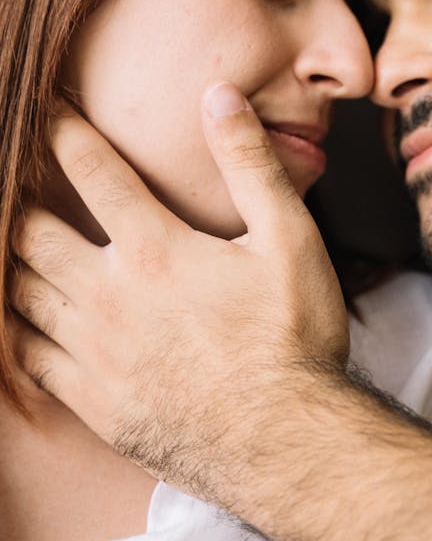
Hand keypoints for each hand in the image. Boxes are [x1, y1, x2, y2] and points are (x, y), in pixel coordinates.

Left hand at [10, 83, 349, 503]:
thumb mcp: (290, 239)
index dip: (63, 134)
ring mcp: (94, 353)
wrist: (286, 444)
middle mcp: (110, 296)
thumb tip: (218, 97)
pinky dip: (14, 328)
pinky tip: (17, 317)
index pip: (92, 173)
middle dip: (16, 195)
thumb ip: (250, 164)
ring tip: (10, 237)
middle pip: (33, 232)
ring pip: (22, 292)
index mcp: (155, 249)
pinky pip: (28, 356)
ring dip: (11, 258)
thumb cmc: (294, 338)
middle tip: (11, 174)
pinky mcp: (92, 401)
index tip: (45, 109)